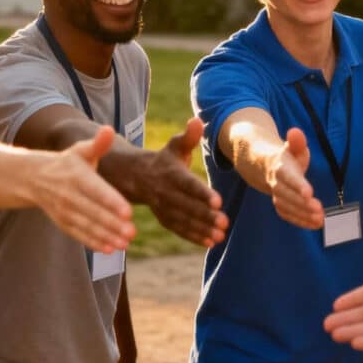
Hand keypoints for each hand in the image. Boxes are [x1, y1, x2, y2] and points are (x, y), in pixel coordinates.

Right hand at [33, 126, 135, 253]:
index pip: (97, 190)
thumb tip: (108, 129)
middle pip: (93, 212)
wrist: (34, 178)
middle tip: (132, 232)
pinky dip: (93, 242)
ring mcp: (64, 211)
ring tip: (125, 243)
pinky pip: (78, 234)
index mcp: (77, 176)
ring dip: (105, 236)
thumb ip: (98, 144)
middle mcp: (69, 195)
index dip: (112, 202)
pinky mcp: (62, 223)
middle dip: (112, 224)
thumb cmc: (68, 162)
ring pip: (87, 226)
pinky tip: (109, 249)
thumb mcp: (81, 150)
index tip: (129, 212)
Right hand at [142, 117, 227, 246]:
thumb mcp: (175, 144)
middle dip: (206, 216)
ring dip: (202, 229)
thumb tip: (198, 120)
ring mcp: (163, 207)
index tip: (219, 201)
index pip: (188, 184)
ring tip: (221, 235)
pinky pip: (178, 230)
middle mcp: (165, 192)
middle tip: (225, 222)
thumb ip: (189, 136)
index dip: (202, 193)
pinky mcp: (164, 219)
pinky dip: (193, 237)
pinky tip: (210, 243)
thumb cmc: (165, 158)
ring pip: (184, 220)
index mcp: (171, 173)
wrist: (137, 176)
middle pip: (188, 206)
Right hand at [265, 128, 323, 228]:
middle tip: (319, 210)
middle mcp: (276, 183)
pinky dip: (300, 221)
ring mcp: (277, 196)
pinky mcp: (280, 205)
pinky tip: (315, 225)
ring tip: (320, 219)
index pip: (289, 177)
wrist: (266, 167)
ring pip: (287, 207)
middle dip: (302, 204)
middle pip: (287, 195)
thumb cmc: (287, 157)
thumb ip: (297, 141)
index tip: (309, 192)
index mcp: (281, 167)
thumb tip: (295, 131)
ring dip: (303, 215)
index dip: (298, 185)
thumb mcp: (293, 147)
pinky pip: (288, 215)